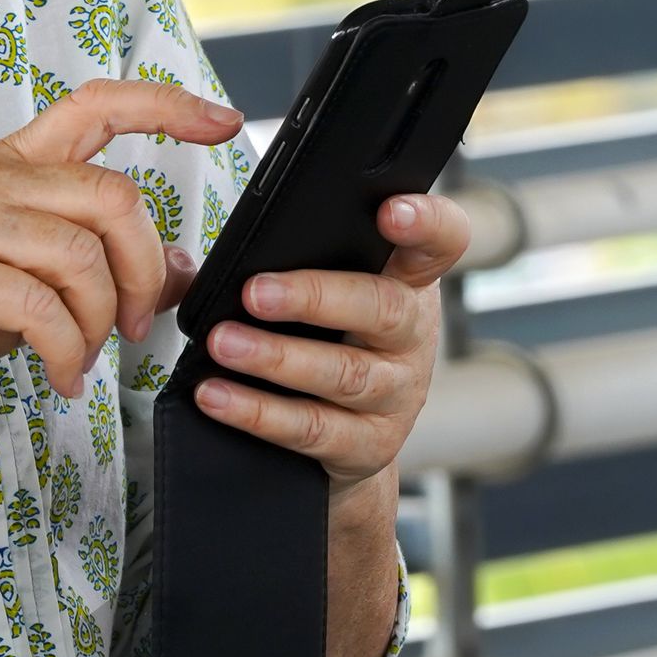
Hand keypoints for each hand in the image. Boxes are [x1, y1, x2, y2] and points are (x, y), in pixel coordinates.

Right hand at [0, 78, 242, 429]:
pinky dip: (66, 351)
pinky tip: (61, 377)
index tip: (222, 122)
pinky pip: (39, 306)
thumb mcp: (25, 287)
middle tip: (139, 326)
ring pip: (82, 255)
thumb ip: (97, 271)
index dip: (166, 107)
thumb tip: (182, 267)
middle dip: (146, 270)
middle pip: (113, 195)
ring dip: (104, 322)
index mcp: (9, 168)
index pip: (98, 106)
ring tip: (86, 361)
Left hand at [184, 191, 472, 496]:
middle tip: (255, 292)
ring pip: (343, 374)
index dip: (426, 224)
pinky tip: (215, 395)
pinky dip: (257, 412)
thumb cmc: (333, 340)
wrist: (352, 440)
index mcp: (409, 282)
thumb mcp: (335, 295)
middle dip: (315, 297)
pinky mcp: (368, 445)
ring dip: (275, 357)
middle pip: (383, 309)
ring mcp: (398, 395)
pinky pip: (311, 428)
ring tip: (222, 343)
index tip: (390, 210)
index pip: (441, 242)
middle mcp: (415, 336)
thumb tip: (215, 257)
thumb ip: (300, 263)